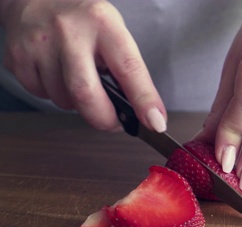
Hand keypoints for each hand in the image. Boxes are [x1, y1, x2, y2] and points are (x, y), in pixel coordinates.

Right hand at [0, 0, 165, 131]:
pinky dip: (55, 95)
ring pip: (64, 100)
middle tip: (115, 122)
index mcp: (102, 23)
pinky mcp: (17, 57)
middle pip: (86, 94)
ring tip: (80, 79)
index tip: (155, 123)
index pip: (128, 68)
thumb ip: (127, 70)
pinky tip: (57, 73)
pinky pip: (42, 95)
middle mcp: (68, 31)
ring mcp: (39, 44)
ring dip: (78, 104)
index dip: (144, 100)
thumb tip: (146, 113)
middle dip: (105, 119)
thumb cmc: (83, 20)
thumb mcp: (113, 33)